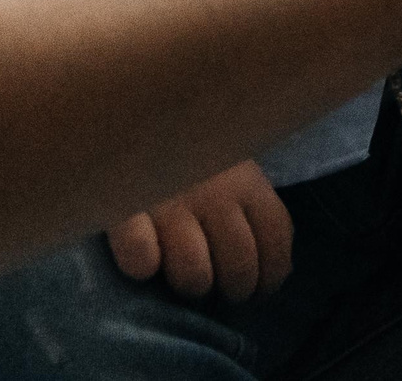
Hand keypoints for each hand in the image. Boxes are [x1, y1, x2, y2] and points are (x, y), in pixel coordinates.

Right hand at [105, 159, 292, 301]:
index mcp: (246, 182)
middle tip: (221, 292)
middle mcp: (214, 192)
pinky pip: (140, 255)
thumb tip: (277, 265)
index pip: (275, 237)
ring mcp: (169, 201)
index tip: (261, 291)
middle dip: (235, 290)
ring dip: (193, 285)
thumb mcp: (231, 165)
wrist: (133, 108)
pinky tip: (145, 267)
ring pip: (194, 271)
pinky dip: (143, 266)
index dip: (272, 275)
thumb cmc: (190, 149)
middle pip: (240, 263)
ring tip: (185, 283)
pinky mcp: (124, 208)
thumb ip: (251, 206)